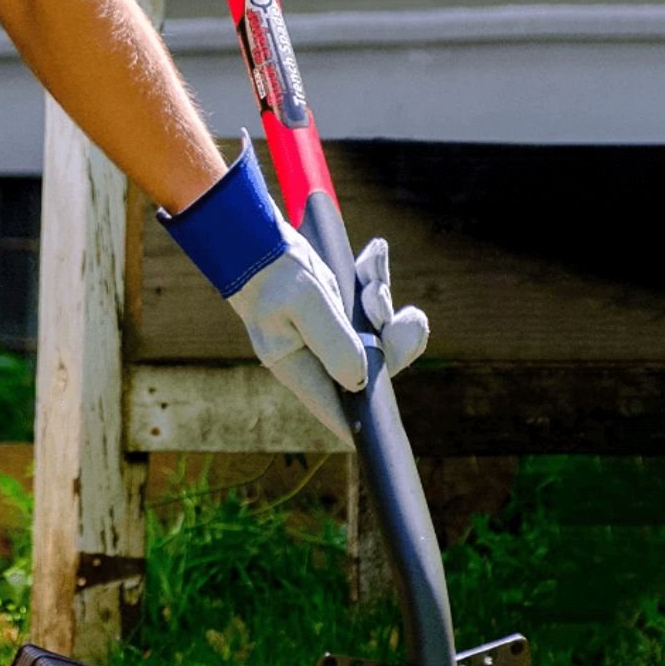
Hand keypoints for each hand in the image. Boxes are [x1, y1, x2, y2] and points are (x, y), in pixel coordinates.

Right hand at [158, 134, 427, 445]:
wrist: (255, 235)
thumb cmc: (273, 270)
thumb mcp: (305, 302)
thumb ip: (333, 342)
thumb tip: (360, 382)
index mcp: (298, 367)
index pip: (335, 410)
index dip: (364, 421)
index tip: (386, 430)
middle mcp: (313, 357)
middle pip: (368, 371)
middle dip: (393, 343)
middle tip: (410, 319)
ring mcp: (324, 335)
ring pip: (373, 335)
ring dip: (382, 302)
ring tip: (374, 268)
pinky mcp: (332, 311)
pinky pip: (366, 308)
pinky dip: (374, 282)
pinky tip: (374, 256)